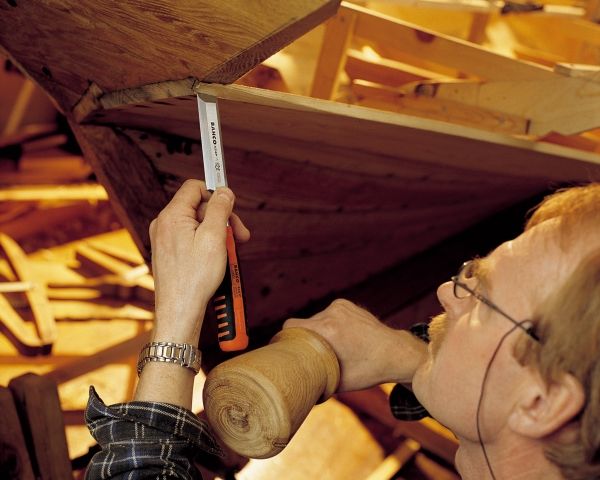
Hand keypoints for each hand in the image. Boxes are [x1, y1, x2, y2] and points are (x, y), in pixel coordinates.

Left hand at [149, 179, 249, 343]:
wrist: (180, 310)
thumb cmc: (195, 278)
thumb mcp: (214, 237)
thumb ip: (219, 209)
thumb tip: (223, 191)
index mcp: (172, 216)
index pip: (195, 188)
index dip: (216, 195)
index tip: (232, 208)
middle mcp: (164, 224)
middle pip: (199, 208)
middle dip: (222, 219)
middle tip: (241, 236)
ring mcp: (164, 239)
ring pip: (197, 225)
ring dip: (218, 234)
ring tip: (231, 252)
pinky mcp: (169, 253)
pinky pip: (191, 239)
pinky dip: (208, 245)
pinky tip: (218, 259)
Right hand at [284, 299, 426, 391]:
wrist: (396, 353)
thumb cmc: (368, 371)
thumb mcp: (338, 382)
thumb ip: (314, 380)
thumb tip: (296, 391)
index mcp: (327, 331)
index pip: (290, 327)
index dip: (285, 339)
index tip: (285, 350)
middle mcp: (332, 314)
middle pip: (302, 324)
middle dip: (305, 338)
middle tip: (312, 354)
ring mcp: (340, 306)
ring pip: (315, 319)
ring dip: (318, 331)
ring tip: (332, 346)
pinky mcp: (345, 303)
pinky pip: (327, 314)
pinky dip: (329, 324)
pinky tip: (341, 336)